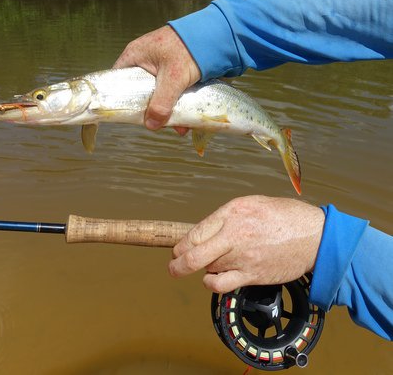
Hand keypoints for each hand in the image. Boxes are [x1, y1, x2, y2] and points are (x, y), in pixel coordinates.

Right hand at [114, 25, 200, 132]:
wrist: (216, 36)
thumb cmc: (189, 49)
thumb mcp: (173, 78)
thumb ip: (161, 103)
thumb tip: (150, 125)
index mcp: (134, 56)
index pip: (118, 81)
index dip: (121, 99)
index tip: (129, 115)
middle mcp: (143, 61)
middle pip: (138, 92)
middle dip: (149, 112)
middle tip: (157, 124)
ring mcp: (158, 66)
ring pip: (155, 95)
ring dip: (166, 112)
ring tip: (178, 127)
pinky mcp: (172, 72)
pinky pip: (168, 93)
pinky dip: (175, 105)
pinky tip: (185, 121)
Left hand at [169, 195, 324, 292]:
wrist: (315, 236)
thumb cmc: (286, 217)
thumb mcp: (252, 204)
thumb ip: (226, 217)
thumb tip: (204, 231)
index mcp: (233, 213)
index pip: (195, 233)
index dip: (181, 245)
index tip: (178, 250)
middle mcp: (234, 234)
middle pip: (193, 254)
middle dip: (177, 263)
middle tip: (173, 267)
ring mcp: (242, 256)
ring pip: (206, 268)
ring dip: (204, 268)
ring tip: (213, 264)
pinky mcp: (251, 275)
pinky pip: (220, 285)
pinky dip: (212, 283)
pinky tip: (214, 279)